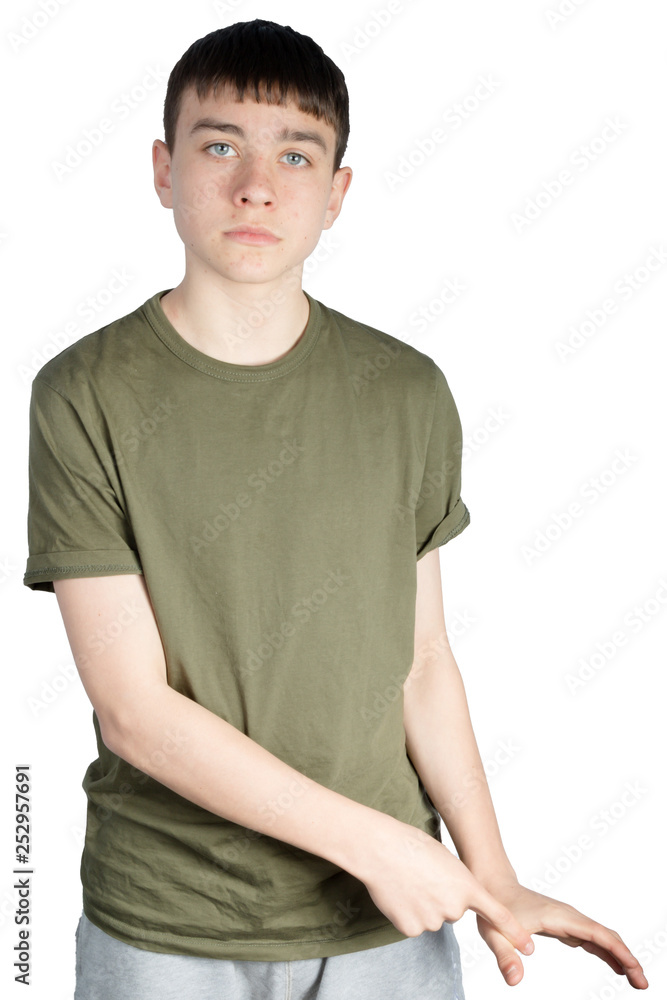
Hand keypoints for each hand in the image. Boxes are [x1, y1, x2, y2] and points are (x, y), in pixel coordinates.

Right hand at [356, 819, 534, 956]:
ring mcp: (433, 920)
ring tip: (409, 881)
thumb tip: (455, 903)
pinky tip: (399, 894)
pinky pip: (415, 924)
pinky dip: (408, 912)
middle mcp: (454, 907)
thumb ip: (457, 884)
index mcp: (466, 885)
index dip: (513, 931)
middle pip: (453, 911)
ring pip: (433, 917)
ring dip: (423, 904)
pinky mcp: (412, 929)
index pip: (496, 913)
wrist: (381, 849)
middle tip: (424, 876)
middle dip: (442, 898)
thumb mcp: (446, 859)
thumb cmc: (411, 846)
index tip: (528, 946)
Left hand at [474, 877, 648, 988]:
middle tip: (643, 984)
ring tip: (636, 980)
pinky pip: (592, 939)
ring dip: (620, 957)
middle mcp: (568, 916)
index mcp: (558, 917)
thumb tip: (515, 981)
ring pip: (602, 937)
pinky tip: (615, 966)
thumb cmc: (494, 907)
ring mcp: (568, 920)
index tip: (635, 969)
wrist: (493, 885)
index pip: (597, 934)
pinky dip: (607, 952)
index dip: (618, 952)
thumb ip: (505, 957)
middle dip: (627, 958)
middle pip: (606, 936)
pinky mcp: (564, 926)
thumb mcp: (494, 934)